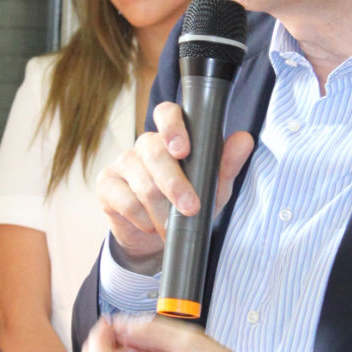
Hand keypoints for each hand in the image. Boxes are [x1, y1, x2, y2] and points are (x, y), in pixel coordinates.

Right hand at [98, 103, 253, 266]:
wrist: (157, 238)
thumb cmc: (188, 205)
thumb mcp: (213, 189)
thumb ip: (226, 164)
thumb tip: (244, 140)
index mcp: (171, 137)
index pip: (167, 113)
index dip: (172, 127)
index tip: (182, 150)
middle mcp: (145, 145)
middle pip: (154, 152)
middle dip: (175, 184)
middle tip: (190, 209)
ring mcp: (123, 163)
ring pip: (142, 182)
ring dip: (161, 211)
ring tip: (171, 227)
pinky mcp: (107, 185)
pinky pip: (125, 200)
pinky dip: (142, 218)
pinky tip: (149, 225)